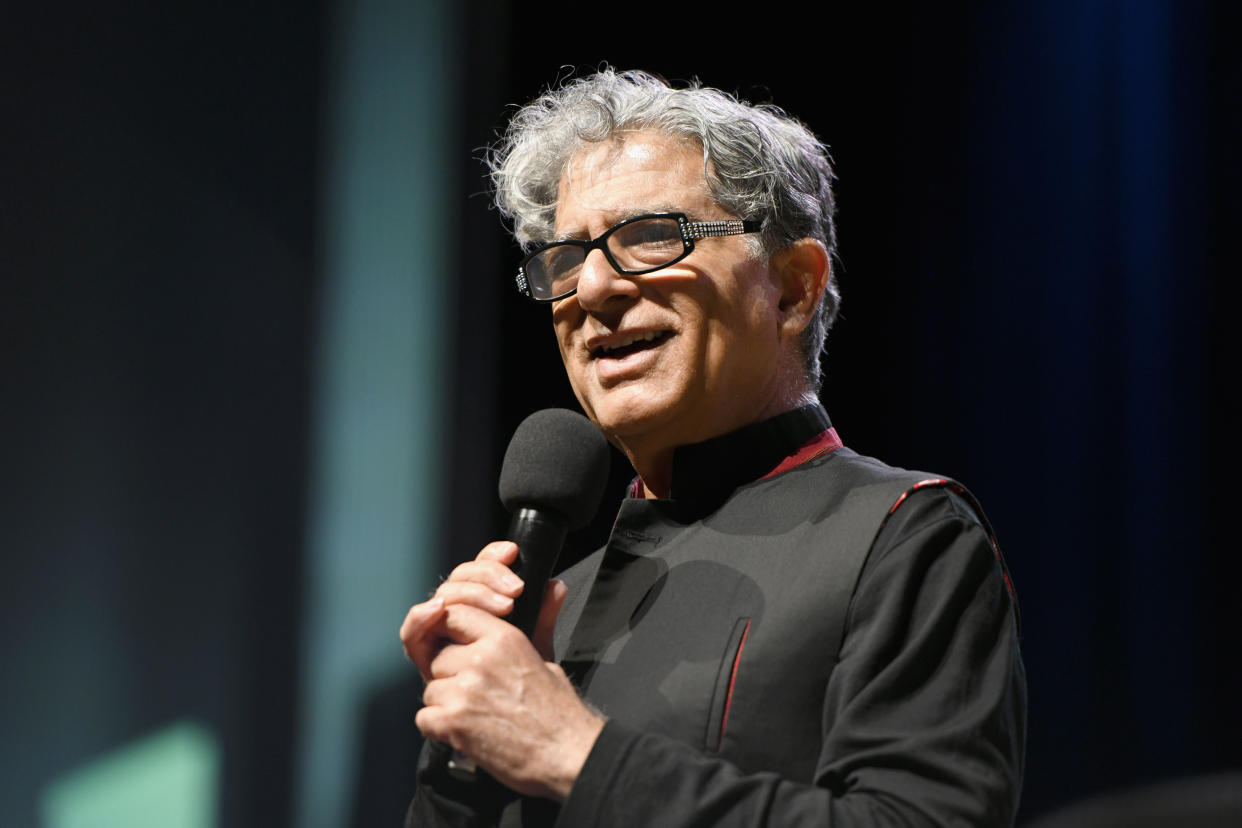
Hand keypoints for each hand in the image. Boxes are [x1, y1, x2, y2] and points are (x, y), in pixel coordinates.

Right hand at [399, 541, 566, 680]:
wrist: (514, 728)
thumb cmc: (521, 688)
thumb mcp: (536, 649)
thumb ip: (543, 617)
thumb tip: (556, 585)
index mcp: (481, 608)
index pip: (479, 570)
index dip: (492, 557)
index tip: (512, 553)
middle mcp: (456, 617)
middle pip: (460, 579)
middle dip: (487, 578)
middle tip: (515, 593)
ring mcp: (438, 635)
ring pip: (441, 598)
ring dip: (467, 595)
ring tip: (499, 606)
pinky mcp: (422, 656)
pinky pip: (413, 631)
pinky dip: (421, 616)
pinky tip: (437, 610)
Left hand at [415, 604, 604, 799]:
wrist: (568, 755)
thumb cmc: (561, 713)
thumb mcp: (548, 660)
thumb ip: (537, 624)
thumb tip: (554, 587)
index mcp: (504, 639)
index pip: (455, 615)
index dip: (450, 632)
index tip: (455, 647)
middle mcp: (480, 658)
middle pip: (438, 657)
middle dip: (449, 676)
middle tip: (475, 695)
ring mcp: (464, 690)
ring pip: (430, 689)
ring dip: (445, 704)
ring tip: (476, 716)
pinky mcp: (453, 722)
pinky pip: (424, 718)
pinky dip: (439, 729)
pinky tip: (465, 733)